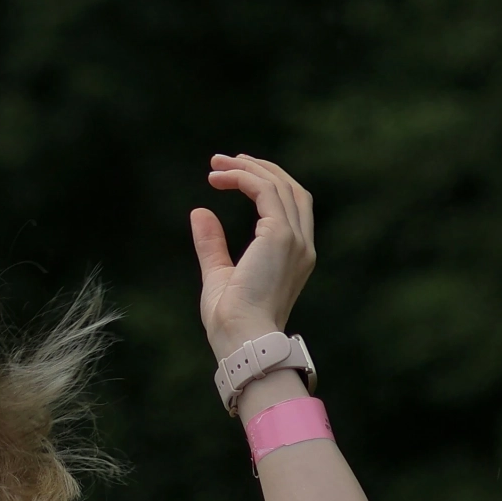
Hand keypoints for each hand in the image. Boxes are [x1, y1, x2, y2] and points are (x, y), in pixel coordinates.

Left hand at [190, 153, 315, 360]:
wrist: (241, 339)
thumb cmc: (231, 320)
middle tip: (224, 161)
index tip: (234, 174)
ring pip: (279, 185)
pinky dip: (243, 178)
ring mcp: (295, 240)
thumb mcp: (218, 274)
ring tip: (216, 165)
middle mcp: (302, 245)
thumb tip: (200, 212)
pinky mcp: (280, 236)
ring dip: (247, 168)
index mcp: (295, 257)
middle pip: (291, 189)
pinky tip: (219, 178)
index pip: (291, 206)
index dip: (266, 183)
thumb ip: (212, 244)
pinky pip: (265, 191)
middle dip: (260, 168)